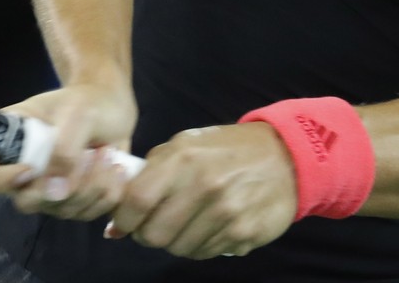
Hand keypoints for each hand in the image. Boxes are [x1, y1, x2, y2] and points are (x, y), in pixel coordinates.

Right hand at [0, 83, 137, 221]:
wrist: (113, 109)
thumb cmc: (87, 102)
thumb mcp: (76, 113)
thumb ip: (63, 149)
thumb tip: (56, 190)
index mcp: (8, 140)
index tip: (29, 170)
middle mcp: (21, 172)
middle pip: (24, 202)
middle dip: (63, 184)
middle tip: (89, 155)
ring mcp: (46, 191)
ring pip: (61, 209)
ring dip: (92, 184)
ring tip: (105, 153)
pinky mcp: (73, 203)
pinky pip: (87, 213)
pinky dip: (106, 192)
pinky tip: (113, 168)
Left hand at [104, 121, 297, 259]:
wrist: (284, 156)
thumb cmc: (225, 149)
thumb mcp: (185, 144)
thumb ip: (149, 174)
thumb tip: (114, 223)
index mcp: (183, 158)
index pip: (137, 201)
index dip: (123, 219)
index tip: (123, 223)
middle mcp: (204, 185)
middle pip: (154, 234)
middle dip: (147, 236)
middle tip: (154, 226)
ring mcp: (225, 212)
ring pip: (179, 248)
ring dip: (175, 242)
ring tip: (185, 223)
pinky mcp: (243, 233)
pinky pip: (204, 253)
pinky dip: (199, 245)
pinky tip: (208, 227)